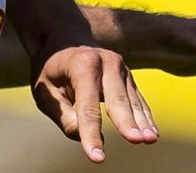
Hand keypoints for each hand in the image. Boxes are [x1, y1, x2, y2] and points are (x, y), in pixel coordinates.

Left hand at [31, 45, 157, 162]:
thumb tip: (82, 135)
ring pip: (131, 100)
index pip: (88, 107)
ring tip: (149, 140)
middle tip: (136, 140)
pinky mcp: (127, 75)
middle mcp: (106, 62)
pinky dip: (144, 116)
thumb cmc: (51, 69)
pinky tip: (151, 133)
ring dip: (141, 122)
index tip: (96, 156)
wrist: (64, 38)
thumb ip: (63, 115)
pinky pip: (137, 99)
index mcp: (82, 65)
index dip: (91, 133)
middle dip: (126, 122)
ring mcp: (120, 67)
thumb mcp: (44, 91)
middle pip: (116, 99)